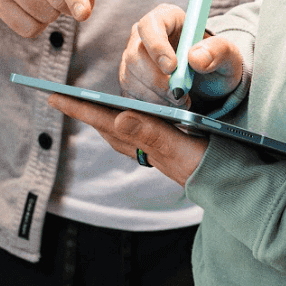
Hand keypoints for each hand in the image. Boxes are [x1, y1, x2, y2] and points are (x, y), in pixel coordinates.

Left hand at [48, 94, 206, 186]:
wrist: (231, 188)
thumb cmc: (211, 166)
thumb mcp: (183, 147)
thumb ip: (152, 134)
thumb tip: (119, 117)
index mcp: (145, 142)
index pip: (106, 121)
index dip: (80, 108)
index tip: (54, 97)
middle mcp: (144, 149)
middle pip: (105, 126)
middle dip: (82, 110)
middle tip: (58, 97)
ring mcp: (153, 152)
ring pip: (117, 131)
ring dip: (98, 116)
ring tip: (82, 105)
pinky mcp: (164, 151)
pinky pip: (133, 134)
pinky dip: (120, 122)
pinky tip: (124, 117)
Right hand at [119, 3, 243, 107]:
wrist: (210, 85)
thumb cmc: (217, 63)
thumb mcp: (229, 55)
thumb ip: (218, 50)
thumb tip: (195, 57)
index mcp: (167, 18)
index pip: (150, 25)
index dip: (157, 46)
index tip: (172, 67)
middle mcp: (144, 36)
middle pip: (135, 54)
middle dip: (156, 79)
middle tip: (179, 95)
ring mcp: (134, 59)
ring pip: (130, 77)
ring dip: (155, 95)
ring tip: (181, 102)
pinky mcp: (130, 82)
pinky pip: (129, 95)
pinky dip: (149, 105)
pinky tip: (169, 107)